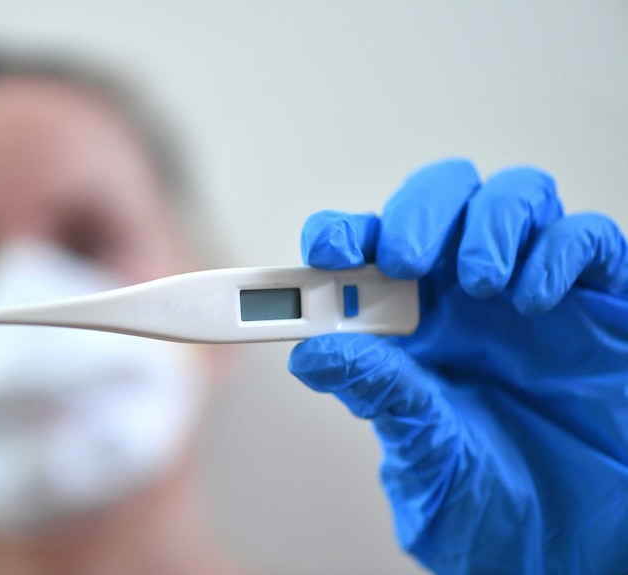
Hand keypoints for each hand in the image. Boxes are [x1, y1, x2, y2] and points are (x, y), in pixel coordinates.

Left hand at [288, 159, 627, 573]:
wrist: (578, 549)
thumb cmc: (496, 506)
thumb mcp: (427, 458)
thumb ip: (382, 399)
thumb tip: (311, 353)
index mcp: (410, 330)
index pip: (365, 251)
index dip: (341, 235)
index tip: (329, 249)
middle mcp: (467, 301)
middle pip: (437, 202)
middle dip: (417, 212)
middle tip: (407, 259)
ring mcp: (535, 296)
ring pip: (510, 198)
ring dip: (487, 221)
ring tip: (480, 284)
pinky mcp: (603, 307)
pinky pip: (587, 239)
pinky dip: (558, 250)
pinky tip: (535, 300)